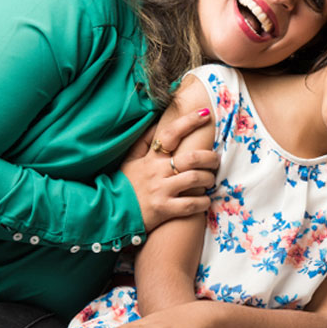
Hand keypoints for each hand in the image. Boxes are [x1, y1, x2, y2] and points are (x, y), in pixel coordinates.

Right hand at [120, 107, 220, 230]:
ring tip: (210, 180)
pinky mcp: (164, 209)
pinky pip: (191, 204)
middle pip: (191, 158)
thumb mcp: (129, 161)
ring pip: (195, 179)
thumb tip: (157, 123)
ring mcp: (161, 191)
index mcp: (149, 158)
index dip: (189, 121)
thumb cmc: (124, 186)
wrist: (111, 214)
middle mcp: (156, 172)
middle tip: (215, 160)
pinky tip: (205, 200)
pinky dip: (203, 202)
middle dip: (210, 158)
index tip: (204, 114)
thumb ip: (143, 142)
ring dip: (208, 179)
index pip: (171, 134)